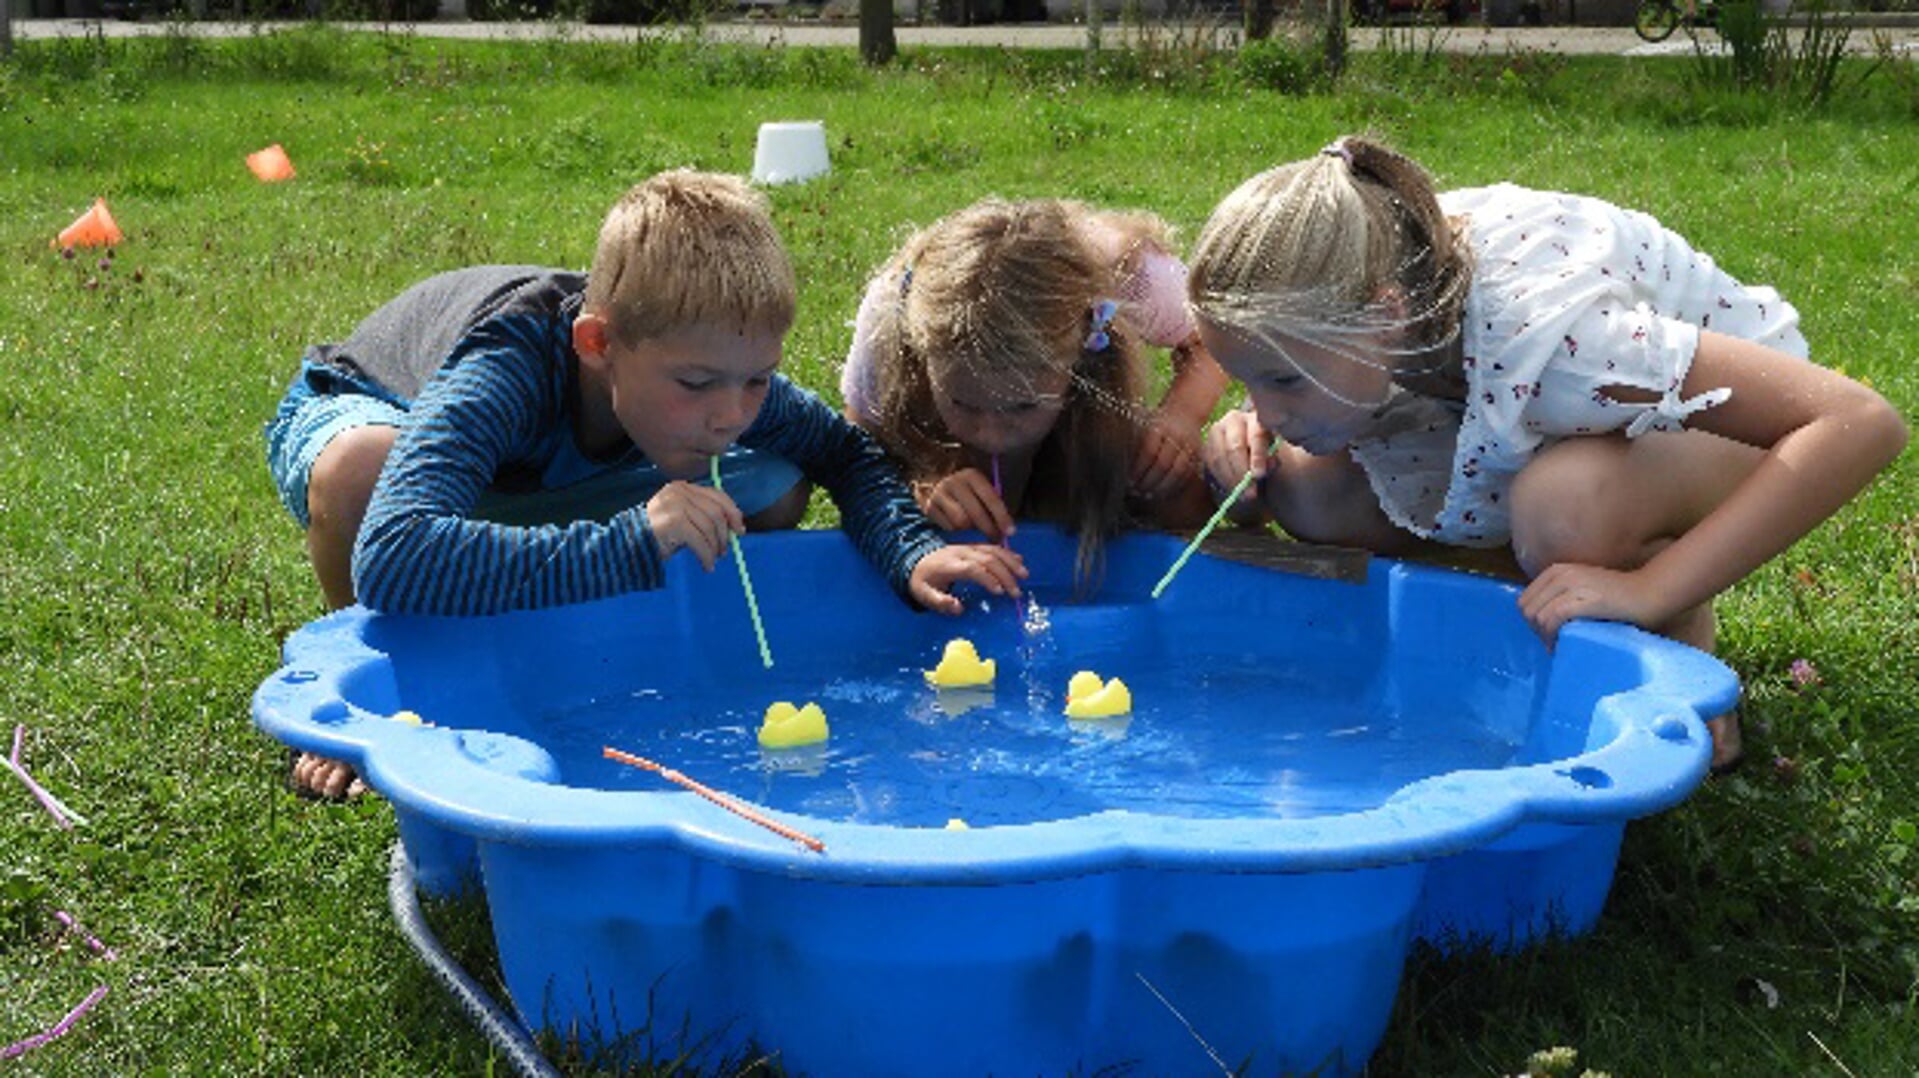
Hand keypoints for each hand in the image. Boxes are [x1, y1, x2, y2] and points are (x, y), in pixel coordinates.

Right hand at [646, 480, 744, 570]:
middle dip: (724, 534)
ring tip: (713, 560)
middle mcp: (678, 492)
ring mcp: (675, 505)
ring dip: (715, 548)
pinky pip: (700, 541)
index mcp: (682, 487)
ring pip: (709, 527)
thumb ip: (702, 516)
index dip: (732, 512)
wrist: (627, 545)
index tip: (739, 529)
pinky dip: (707, 556)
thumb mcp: (681, 519)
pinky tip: (706, 565)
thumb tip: (733, 528)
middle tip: (724, 551)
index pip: (716, 495)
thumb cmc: (657, 535)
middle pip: (716, 512)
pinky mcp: (673, 522)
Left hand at [908, 544, 1027, 614]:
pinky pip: (992, 546)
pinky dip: (1007, 553)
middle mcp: (961, 553)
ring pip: (993, 550)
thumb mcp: (923, 594)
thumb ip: (940, 602)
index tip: (999, 592)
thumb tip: (959, 608)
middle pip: (987, 559)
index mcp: (949, 565)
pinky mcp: (973, 547)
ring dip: (1010, 562)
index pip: (972, 568)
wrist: (916, 559)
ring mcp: (968, 548)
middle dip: (1005, 574)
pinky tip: (1019, 560)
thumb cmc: (922, 580)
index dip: (987, 578)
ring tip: (1024, 575)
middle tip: (1016, 592)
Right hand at [916, 468, 1013, 540]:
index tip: (1010, 531)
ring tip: (976, 529)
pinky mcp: (930, 507)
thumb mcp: (979, 487)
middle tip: (996, 538)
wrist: (933, 478)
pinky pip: (949, 527)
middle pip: (975, 514)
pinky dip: (957, 530)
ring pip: (961, 523)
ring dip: (971, 530)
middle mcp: (954, 483)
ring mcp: (939, 495)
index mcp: (971, 475)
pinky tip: (960, 526)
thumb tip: (1007, 528)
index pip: (990, 498)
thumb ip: (992, 504)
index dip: (1002, 517)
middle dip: (988, 529)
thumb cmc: (965, 488)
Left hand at [1131, 408, 1201, 501]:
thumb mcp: (1145, 426)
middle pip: (1163, 464)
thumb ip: (1136, 444)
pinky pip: (1186, 474)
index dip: (1138, 470)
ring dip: (1161, 487)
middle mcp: (1176, 437)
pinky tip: (1163, 493)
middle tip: (1136, 492)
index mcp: (1159, 428)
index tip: (1129, 481)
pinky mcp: (1197, 454)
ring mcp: (1188, 446)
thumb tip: (1123, 468)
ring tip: (1148, 495)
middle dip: (1148, 481)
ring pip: (1176, 471)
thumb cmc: (1159, 421)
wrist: (1186, 411)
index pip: (1149, 452)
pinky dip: (1174, 486)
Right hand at [1201, 409, 1272, 508]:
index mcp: (1257, 419)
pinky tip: (1230, 489)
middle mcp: (1234, 419)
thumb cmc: (1265, 459)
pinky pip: (1209, 464)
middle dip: (1241, 472)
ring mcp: (1216, 431)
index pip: (1256, 436)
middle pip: (1234, 446)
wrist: (1250, 462)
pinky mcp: (1205, 445)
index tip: (1259, 475)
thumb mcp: (1274, 461)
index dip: (1257, 456)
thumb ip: (1272, 463)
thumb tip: (1267, 466)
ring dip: (1230, 479)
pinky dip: (1220, 479)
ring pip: (1219, 456)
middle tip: (1249, 494)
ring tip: (1241, 496)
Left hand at [1518, 562, 1669, 644]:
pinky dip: (1552, 636)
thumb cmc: (1618, 595)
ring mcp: (1571, 585)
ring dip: (1544, 636)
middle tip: (1550, 642)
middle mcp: (1561, 574)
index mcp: (1557, 571)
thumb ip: (1560, 596)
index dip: (1531, 620)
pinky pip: (1553, 619)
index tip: (1545, 634)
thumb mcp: (1582, 588)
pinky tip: (1561, 645)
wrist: (1648, 592)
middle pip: (1527, 609)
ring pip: (1537, 615)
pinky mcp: (1583, 599)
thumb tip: (1538, 621)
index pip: (1525, 599)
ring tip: (1557, 646)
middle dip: (1535, 630)